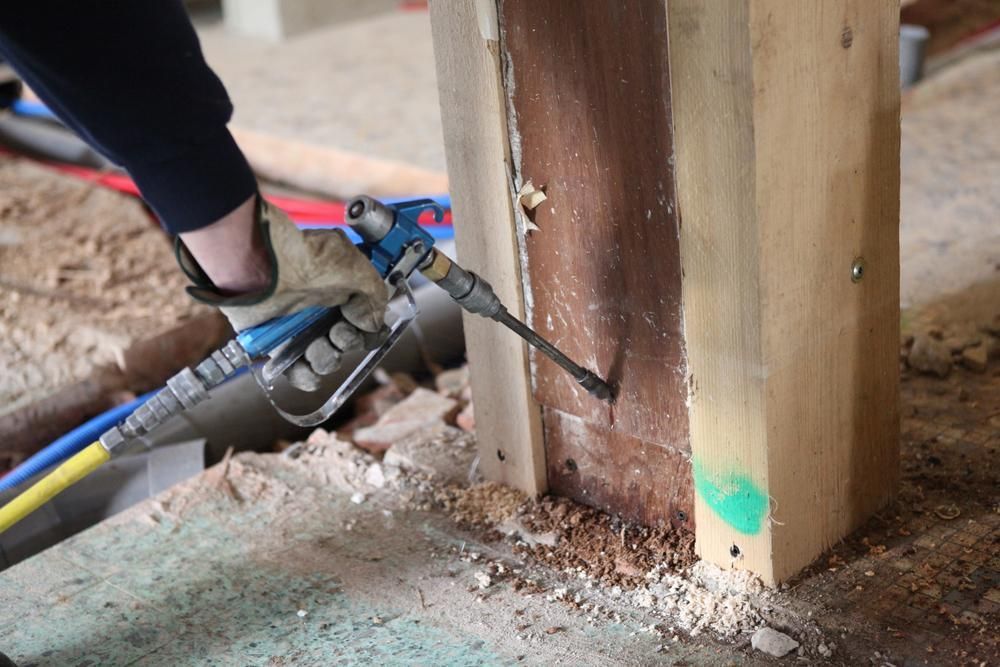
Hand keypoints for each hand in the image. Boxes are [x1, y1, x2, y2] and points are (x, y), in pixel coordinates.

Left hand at [177, 196, 387, 389]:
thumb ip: (375, 297)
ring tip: (316, 345)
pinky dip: (305, 375)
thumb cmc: (306, 258)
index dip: (367, 331)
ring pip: (324, 359)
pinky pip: (297, 370)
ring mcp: (298, 327)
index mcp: (341, 290)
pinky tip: (307, 368)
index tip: (364, 328)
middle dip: (346, 342)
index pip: (363, 321)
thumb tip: (372, 322)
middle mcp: (320, 309)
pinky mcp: (276, 342)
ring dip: (326, 358)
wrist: (263, 266)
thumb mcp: (356, 268)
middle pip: (345, 343)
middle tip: (337, 333)